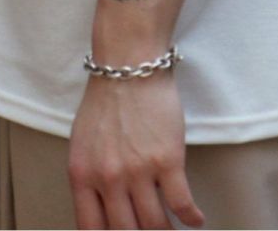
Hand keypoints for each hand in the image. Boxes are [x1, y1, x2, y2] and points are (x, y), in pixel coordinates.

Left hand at [67, 71, 205, 229]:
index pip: (90, 230)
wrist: (129, 63)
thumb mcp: (83, 142)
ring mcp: (138, 171)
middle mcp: (108, 178)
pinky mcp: (167, 160)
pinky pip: (181, 203)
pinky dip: (191, 217)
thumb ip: (90, 177)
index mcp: (82, 175)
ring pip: (154, 224)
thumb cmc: (106, 98)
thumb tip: (103, 209)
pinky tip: (196, 220)